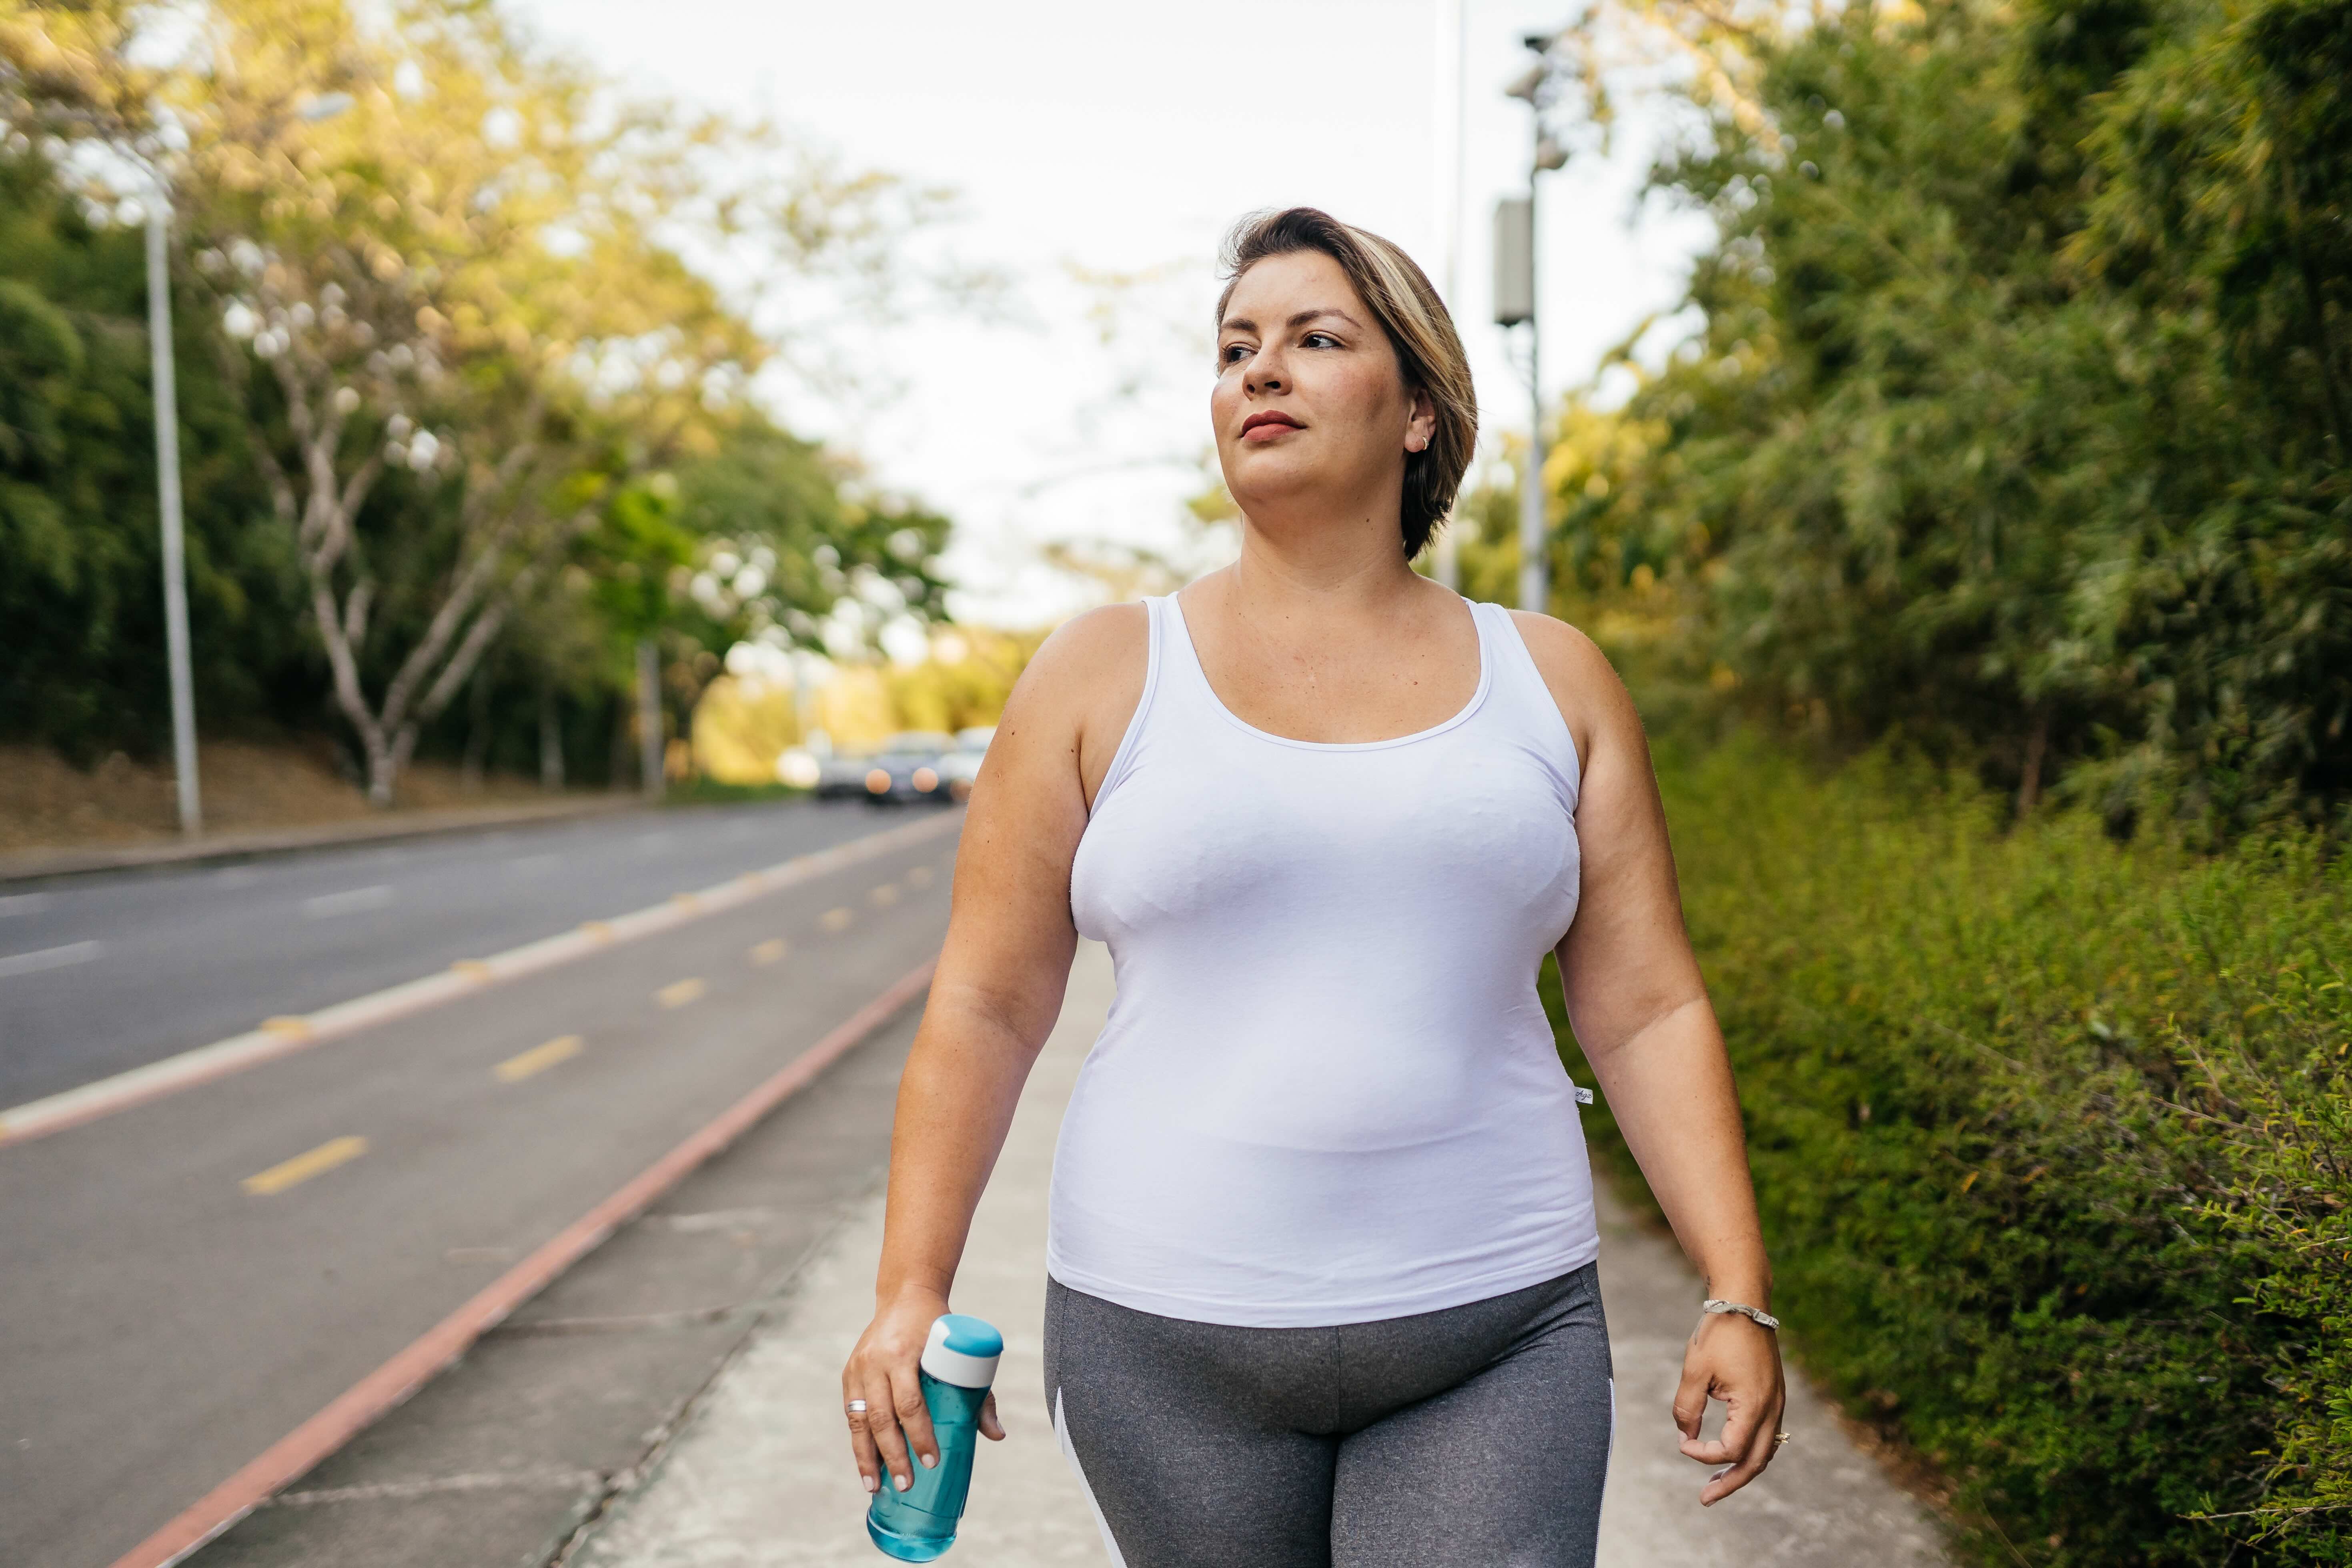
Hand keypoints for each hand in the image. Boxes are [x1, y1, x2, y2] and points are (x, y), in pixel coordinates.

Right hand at [842, 1288, 1005, 1495]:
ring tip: (875, 1488)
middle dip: (894, 1455)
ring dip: (866, 1457)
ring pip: (859, 1421)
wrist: (905, 1296)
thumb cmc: (939, 1329)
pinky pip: (852, 1414)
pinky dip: (858, 1442)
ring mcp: (858, 1368)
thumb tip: (997, 1435)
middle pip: (882, 1418)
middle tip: (907, 1484)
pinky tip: (865, 1465)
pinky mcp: (849, 1374)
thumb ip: (980, 1393)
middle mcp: (875, 1361)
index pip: (909, 1403)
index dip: (920, 1435)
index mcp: (902, 1354)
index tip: (933, 1460)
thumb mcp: (959, 1352)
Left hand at [1672, 1311, 1785, 1503]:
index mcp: (1754, 1405)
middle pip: (1756, 1462)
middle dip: (1730, 1483)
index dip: (1705, 1455)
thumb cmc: (1719, 1333)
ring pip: (1766, 1450)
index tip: (1684, 1444)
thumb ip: (1688, 1407)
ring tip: (1718, 1483)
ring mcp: (1777, 1402)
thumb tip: (1686, 1435)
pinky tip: (1732, 1453)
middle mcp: (1772, 1408)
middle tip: (1706, 1499)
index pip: (1732, 1449)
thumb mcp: (1694, 1371)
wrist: (1744, 1302)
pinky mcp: (1774, 1394)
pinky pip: (1768, 1434)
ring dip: (1742, 1469)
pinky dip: (1751, 1449)